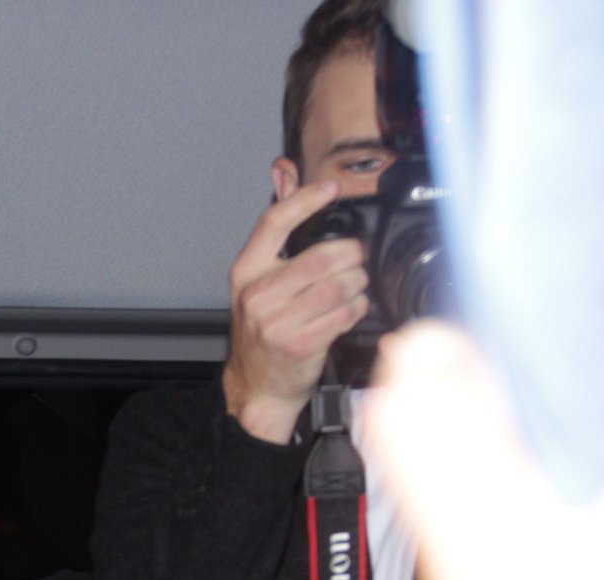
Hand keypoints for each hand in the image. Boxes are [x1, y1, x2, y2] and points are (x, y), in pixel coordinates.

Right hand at [221, 180, 367, 442]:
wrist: (257, 384)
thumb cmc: (263, 329)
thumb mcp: (259, 277)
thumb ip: (277, 227)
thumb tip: (283, 171)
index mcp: (246, 271)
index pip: (274, 223)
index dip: (305, 200)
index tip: (330, 187)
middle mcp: (258, 295)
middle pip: (319, 256)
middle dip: (349, 255)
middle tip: (355, 259)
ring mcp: (277, 322)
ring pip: (337, 285)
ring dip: (357, 283)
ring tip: (354, 286)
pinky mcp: (300, 344)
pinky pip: (344, 314)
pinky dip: (356, 308)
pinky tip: (350, 309)